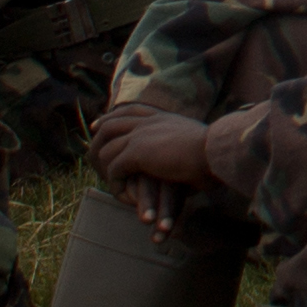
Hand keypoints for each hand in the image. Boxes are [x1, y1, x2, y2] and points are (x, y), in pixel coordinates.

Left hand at [88, 106, 218, 238]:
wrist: (213, 152)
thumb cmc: (214, 151)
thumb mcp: (197, 139)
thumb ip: (183, 140)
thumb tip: (188, 145)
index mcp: (163, 116)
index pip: (131, 110)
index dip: (112, 117)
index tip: (99, 125)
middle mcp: (148, 121)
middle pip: (111, 124)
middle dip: (98, 138)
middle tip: (91, 152)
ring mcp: (140, 135)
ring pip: (107, 150)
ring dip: (106, 170)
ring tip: (112, 184)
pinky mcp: (136, 153)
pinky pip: (115, 170)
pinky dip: (116, 185)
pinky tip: (125, 196)